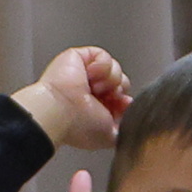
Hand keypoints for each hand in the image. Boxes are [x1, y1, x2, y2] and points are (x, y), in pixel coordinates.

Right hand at [13, 44, 129, 151]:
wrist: (60, 111)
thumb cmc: (77, 126)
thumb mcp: (109, 136)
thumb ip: (124, 128)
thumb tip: (130, 113)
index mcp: (95, 108)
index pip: (121, 98)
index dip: (125, 101)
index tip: (122, 105)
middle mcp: (89, 90)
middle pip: (120, 81)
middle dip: (118, 89)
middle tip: (106, 98)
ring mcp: (83, 73)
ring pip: (114, 68)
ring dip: (109, 79)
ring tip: (93, 88)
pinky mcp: (78, 57)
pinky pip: (103, 55)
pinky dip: (101, 66)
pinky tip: (89, 76)